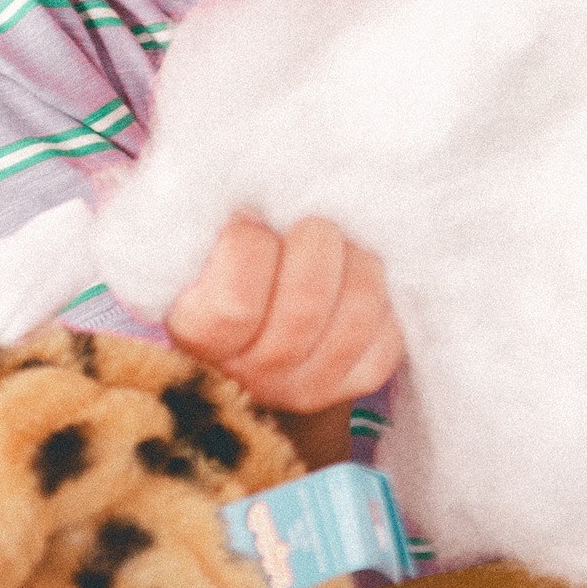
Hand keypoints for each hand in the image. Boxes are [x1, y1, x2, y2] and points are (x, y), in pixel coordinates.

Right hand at [165, 214, 403, 412]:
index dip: (249, 242)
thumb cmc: (219, 272)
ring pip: (357, 312)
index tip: (249, 217)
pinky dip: (383, 295)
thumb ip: (211, 228)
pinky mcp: (358, 378)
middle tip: (308, 224)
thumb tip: (249, 203)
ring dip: (357, 260)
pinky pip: (388, 334)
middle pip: (306, 304)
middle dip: (315, 241)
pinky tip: (356, 277)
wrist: (252, 336)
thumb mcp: (197, 253)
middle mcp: (256, 373)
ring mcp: (311, 384)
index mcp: (203, 338)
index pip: (237, 301)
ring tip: (341, 243)